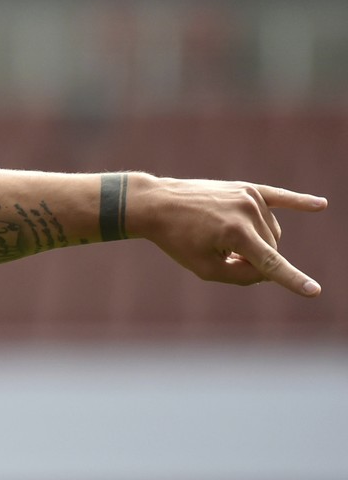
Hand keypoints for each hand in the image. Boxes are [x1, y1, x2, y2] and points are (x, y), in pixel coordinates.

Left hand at [130, 175, 327, 296]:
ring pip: (271, 233)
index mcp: (235, 234)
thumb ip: (241, 275)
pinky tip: (321, 205)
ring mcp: (249, 197)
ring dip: (255, 242)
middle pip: (271, 250)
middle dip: (252, 259)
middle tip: (220, 254)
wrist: (157, 204)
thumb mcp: (204, 268)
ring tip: (221, 237)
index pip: (270, 264)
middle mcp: (247, 212)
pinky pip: (279, 196)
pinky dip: (299, 201)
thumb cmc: (177, 240)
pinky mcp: (247, 188)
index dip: (292, 280)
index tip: (314, 291)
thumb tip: (270, 271)